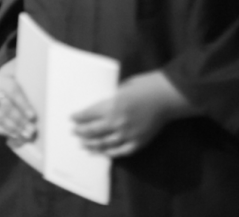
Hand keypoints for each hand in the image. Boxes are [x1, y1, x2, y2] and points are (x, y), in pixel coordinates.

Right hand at [0, 58, 36, 144]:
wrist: (3, 80)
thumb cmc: (20, 79)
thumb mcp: (26, 74)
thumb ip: (35, 79)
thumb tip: (49, 86)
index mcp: (4, 78)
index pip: (12, 91)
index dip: (22, 104)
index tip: (33, 116)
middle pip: (5, 106)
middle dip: (19, 120)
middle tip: (32, 130)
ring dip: (12, 127)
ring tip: (25, 135)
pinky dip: (1, 130)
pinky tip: (14, 135)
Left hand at [72, 70, 194, 157]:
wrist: (167, 97)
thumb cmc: (145, 86)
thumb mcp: (122, 88)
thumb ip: (111, 100)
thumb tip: (101, 108)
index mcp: (111, 106)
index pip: (88, 114)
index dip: (78, 117)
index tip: (72, 118)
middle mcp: (117, 122)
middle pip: (93, 130)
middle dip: (81, 131)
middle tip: (74, 132)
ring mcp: (128, 134)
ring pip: (104, 143)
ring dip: (92, 144)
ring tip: (84, 144)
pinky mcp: (138, 142)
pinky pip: (121, 151)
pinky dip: (110, 153)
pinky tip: (103, 153)